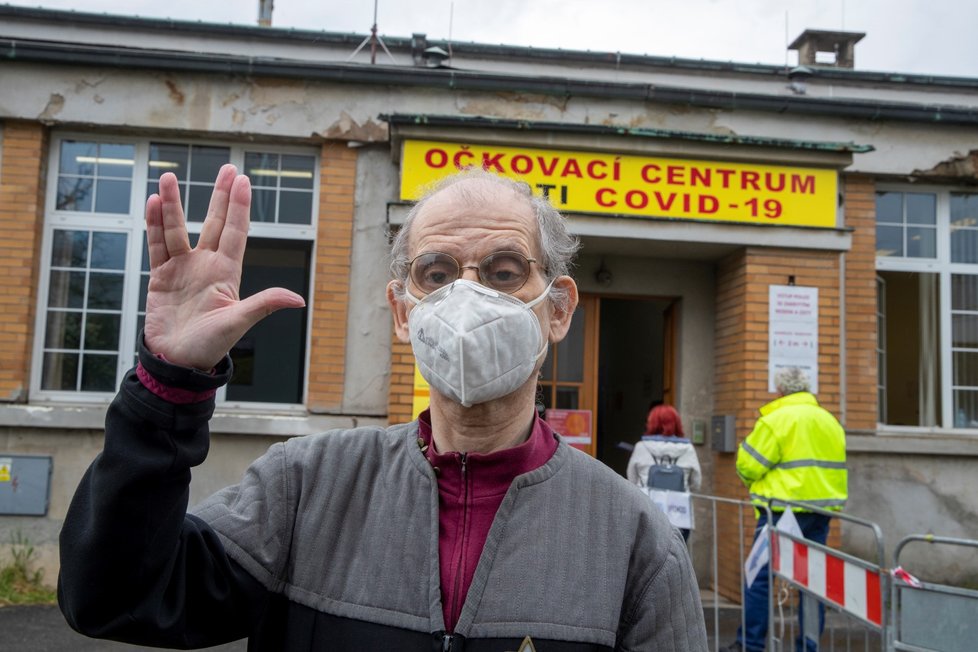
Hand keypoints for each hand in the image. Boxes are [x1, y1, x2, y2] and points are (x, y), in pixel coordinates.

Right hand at [143, 164, 305, 369]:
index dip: (239, 206)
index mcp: (228, 273)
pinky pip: (157, 245)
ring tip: (169, 176)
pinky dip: (154, 224)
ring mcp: (183, 269)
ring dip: (174, 204)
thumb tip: (298, 300)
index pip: (235, 232)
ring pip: (177, 229)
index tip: (243, 180)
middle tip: (228, 167)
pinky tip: (153, 202)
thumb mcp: (238, 323)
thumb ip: (263, 305)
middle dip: (220, 195)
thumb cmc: (210, 346)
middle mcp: (206, 265)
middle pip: (214, 222)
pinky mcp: (160, 276)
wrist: (177, 362)